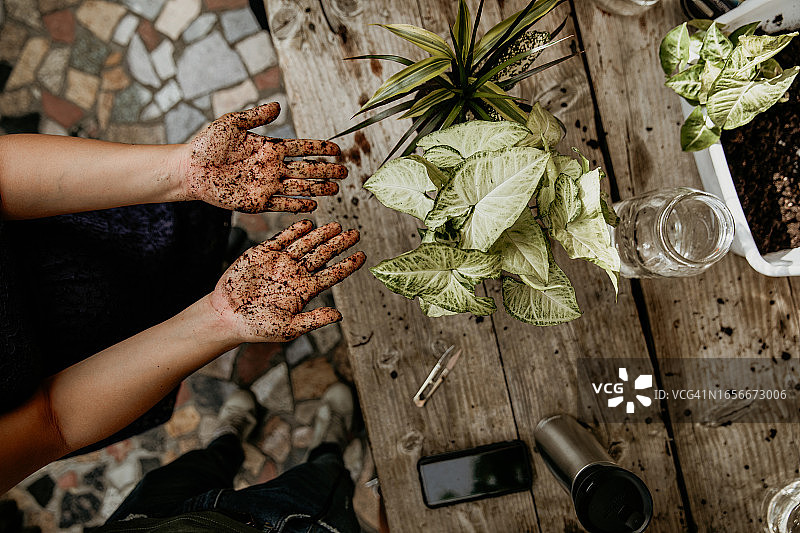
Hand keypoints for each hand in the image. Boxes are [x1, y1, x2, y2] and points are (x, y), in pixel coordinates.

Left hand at [183, 103, 346, 212]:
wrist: (190, 169)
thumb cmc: (208, 144)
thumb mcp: (232, 124)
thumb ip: (256, 116)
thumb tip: (278, 106)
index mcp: (269, 148)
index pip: (300, 148)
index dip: (319, 149)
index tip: (336, 149)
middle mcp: (272, 167)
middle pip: (306, 169)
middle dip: (326, 171)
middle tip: (344, 172)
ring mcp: (266, 185)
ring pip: (298, 187)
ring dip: (317, 189)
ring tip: (335, 189)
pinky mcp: (257, 202)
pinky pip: (282, 204)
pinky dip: (297, 205)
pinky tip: (312, 205)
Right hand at [210, 220, 365, 341]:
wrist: (227, 317)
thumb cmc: (258, 327)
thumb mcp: (289, 328)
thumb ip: (314, 320)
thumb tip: (339, 316)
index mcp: (305, 290)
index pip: (332, 275)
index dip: (348, 265)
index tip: (363, 256)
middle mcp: (296, 273)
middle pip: (323, 255)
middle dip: (339, 244)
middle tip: (355, 233)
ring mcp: (280, 262)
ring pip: (305, 244)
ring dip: (321, 234)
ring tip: (337, 225)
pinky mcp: (262, 253)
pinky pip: (281, 239)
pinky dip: (294, 231)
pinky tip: (308, 224)